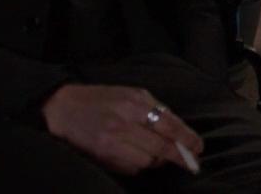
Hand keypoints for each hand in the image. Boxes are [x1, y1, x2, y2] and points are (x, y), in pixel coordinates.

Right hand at [41, 84, 203, 176]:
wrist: (62, 108)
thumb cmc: (100, 99)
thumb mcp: (130, 94)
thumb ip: (154, 109)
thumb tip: (178, 129)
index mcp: (134, 103)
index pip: (169, 125)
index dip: (187, 139)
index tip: (198, 147)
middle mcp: (124, 123)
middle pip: (160, 147)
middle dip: (178, 156)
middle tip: (191, 161)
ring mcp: (112, 141)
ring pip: (147, 161)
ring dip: (157, 160)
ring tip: (157, 154)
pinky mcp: (103, 155)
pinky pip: (131, 167)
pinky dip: (139, 165)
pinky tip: (137, 156)